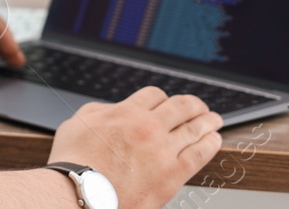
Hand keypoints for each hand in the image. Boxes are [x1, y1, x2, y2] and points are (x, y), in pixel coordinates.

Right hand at [48, 86, 223, 208]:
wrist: (80, 193)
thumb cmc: (73, 163)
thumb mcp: (77, 123)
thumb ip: (100, 112)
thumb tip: (113, 109)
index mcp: (126, 112)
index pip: (155, 95)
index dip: (162, 98)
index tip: (166, 103)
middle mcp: (148, 128)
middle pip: (181, 107)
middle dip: (193, 105)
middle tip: (199, 106)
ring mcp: (162, 151)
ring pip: (194, 128)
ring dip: (207, 120)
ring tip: (214, 119)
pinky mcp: (171, 176)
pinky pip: (199, 155)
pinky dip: (210, 145)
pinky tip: (214, 140)